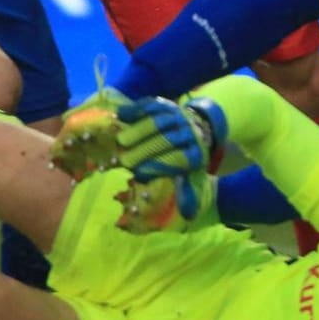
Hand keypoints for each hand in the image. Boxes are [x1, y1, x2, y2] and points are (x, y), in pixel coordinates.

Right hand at [112, 96, 229, 182]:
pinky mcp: (168, 104)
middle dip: (144, 150)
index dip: (157, 167)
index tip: (139, 174)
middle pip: (166, 140)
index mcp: (195, 153)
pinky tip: (122, 115)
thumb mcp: (192, 176)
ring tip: (121, 140)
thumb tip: (188, 215)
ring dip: (138, 130)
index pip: (176, 160)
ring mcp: (179, 116)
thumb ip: (187, 192)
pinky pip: (151, 105)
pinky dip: (136, 109)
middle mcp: (190, 133)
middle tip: (124, 159)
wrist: (197, 129)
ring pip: (158, 121)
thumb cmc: (186, 159)